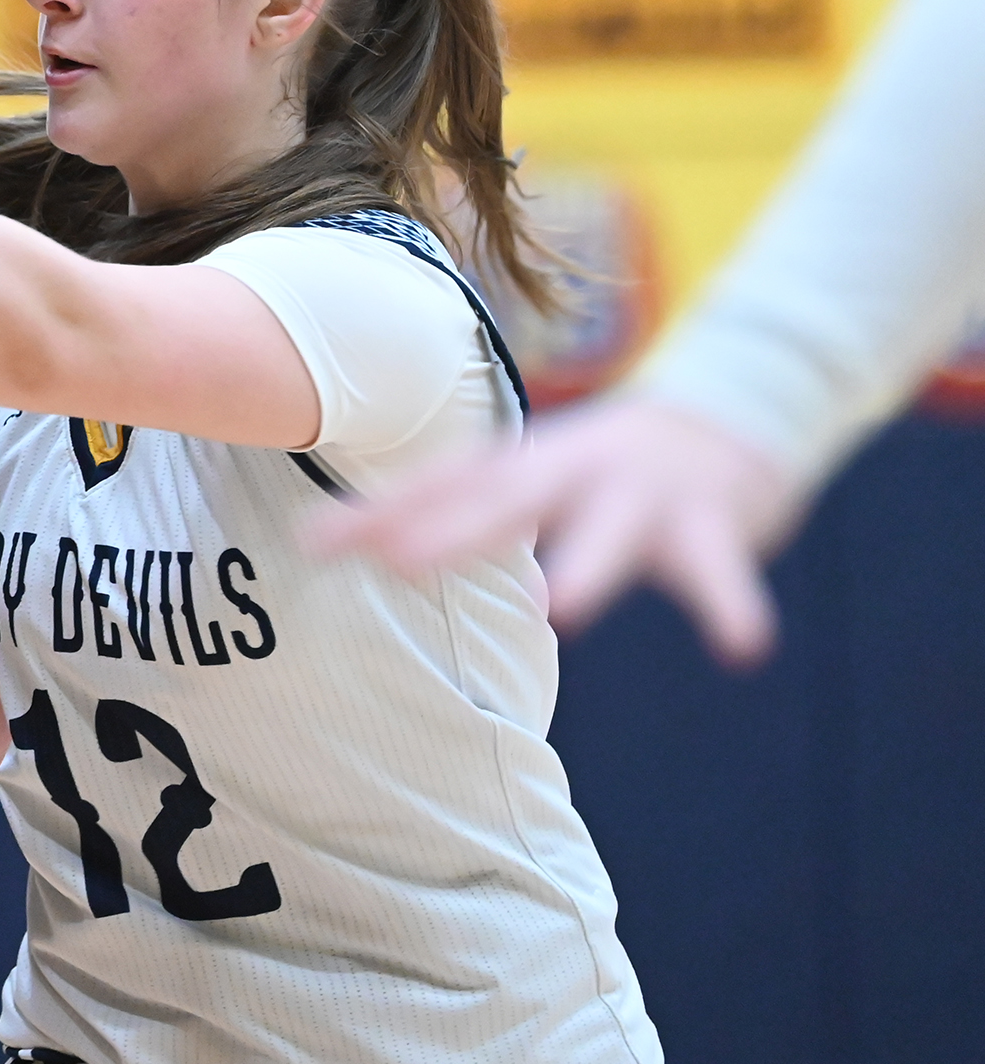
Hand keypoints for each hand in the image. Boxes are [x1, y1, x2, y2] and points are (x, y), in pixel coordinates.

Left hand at [308, 395, 799, 664]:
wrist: (723, 415)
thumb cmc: (592, 466)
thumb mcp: (516, 479)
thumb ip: (436, 512)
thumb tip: (331, 542)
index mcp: (521, 465)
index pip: (440, 487)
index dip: (382, 512)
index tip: (318, 543)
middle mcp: (573, 470)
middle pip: (507, 500)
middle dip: (453, 529)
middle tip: (399, 560)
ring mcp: (642, 491)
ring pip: (614, 529)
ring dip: (588, 563)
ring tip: (564, 610)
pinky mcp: (710, 519)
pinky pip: (720, 568)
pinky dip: (731, 604)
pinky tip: (744, 648)